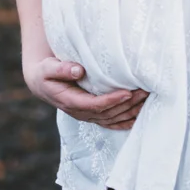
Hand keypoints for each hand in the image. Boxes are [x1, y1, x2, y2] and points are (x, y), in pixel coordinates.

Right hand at [24, 56, 148, 129]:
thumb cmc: (45, 73)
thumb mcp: (47, 68)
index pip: (94, 105)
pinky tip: (138, 117)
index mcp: (69, 101)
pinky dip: (125, 121)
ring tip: (147, 99)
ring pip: (112, 118)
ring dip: (130, 111)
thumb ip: (60, 69)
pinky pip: (111, 122)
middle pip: (108, 113)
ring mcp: (87, 115)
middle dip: (127, 104)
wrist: (42, 83)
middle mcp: (80, 112)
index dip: (111, 101)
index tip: (127, 93)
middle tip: (144, 92)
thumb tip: (78, 70)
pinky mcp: (92, 114)